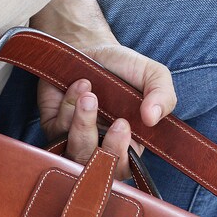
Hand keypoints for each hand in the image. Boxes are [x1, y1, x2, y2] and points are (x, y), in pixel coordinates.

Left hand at [37, 43, 175, 170]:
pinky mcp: (53, 129)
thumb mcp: (152, 75)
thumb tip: (154, 117)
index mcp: (126, 145)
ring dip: (83, 125)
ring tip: (90, 96)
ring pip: (74, 152)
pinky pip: (57, 131)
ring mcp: (73, 141)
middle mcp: (98, 148)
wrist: (89, 48)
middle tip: (115, 120)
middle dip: (105, 146)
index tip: (124, 127)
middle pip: (96, 168)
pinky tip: (78, 86)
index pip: (122, 168)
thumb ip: (163, 95)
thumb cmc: (122, 68)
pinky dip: (68, 107)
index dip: (121, 156)